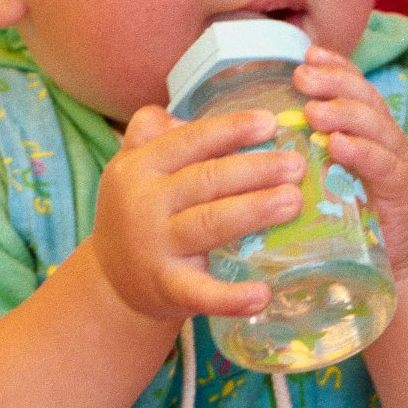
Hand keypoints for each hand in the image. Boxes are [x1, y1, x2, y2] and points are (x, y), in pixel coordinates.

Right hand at [91, 102, 307, 323]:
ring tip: (294, 201)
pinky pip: (202, 293)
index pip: (190, 141)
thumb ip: (155, 130)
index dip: (230, 130)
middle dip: (255, 170)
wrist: (110, 280)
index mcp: (140, 166)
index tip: (270, 123)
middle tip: (296, 164)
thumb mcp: (133, 164)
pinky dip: (232, 297)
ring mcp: (156, 248)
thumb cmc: (139, 209)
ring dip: (255, 211)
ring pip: (210, 224)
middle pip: (207, 180)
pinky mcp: (167, 289)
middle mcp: (145, 204)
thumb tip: (189, 109)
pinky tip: (264, 294)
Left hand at [294, 47, 407, 281]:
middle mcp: (389, 140)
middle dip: (334, 82)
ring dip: (344, 113)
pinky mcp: (406, 193)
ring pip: (376, 125)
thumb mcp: (331, 183)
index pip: (356, 88)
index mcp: (370, 133)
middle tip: (302, 76)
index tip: (306, 53)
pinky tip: (338, 145)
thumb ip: (311, 157)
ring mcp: (401, 164)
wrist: (398, 273)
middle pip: (366, 98)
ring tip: (314, 110)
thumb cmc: (354, 226)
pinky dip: (361, 152)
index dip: (335, 67)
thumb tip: (263, 133)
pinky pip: (384, 165)